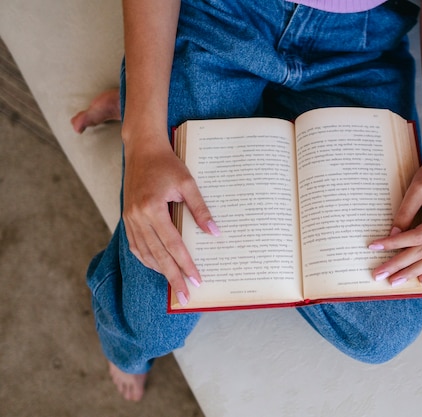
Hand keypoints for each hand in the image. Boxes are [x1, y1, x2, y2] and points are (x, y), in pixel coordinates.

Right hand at [122, 135, 219, 304]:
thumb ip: (200, 210)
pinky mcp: (127, 218)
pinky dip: (147, 259)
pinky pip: (136, 245)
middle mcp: (137, 217)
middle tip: (184, 295)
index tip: (196, 281)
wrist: (142, 149)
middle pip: (158, 255)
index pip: (173, 245)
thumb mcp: (188, 183)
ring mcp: (129, 219)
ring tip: (174, 284)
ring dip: (160, 271)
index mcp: (152, 208)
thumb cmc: (167, 164)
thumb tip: (215, 234)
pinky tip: (158, 266)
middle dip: (172, 277)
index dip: (185, 265)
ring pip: (145, 253)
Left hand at [368, 157, 421, 285]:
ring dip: (413, 271)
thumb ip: (405, 214)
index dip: (396, 243)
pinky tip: (420, 278)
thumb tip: (392, 236)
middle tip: (381, 274)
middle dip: (401, 265)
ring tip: (395, 281)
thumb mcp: (416, 190)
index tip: (375, 247)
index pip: (418, 236)